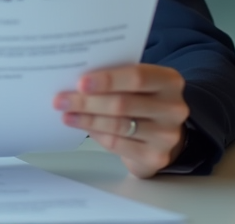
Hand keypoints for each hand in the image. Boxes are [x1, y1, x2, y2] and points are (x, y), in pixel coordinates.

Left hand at [54, 64, 187, 177]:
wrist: (162, 133)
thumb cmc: (143, 100)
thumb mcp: (138, 83)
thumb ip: (117, 78)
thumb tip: (77, 82)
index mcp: (169, 81)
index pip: (137, 77)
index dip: (107, 80)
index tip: (80, 83)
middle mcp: (173, 108)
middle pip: (123, 104)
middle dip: (87, 102)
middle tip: (61, 100)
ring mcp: (166, 135)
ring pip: (117, 126)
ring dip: (87, 120)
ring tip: (66, 115)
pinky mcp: (155, 157)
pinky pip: (117, 144)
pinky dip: (96, 134)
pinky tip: (82, 127)